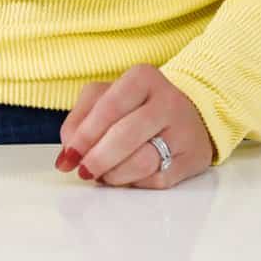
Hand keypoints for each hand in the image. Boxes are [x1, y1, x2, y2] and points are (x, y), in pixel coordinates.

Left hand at [55, 64, 214, 189]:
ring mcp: (184, 130)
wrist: (189, 116)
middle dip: (97, 159)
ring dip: (114, 175)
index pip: (108, 107)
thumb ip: (80, 118)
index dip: (85, 135)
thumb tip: (68, 153)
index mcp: (143, 78)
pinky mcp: (192, 158)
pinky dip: (135, 183)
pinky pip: (156, 180)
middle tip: (83, 171)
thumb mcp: (106, 97)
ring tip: (104, 173)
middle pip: (125, 136)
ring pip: (142, 162)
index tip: (69, 156)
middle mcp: (168, 100)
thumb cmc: (139, 107)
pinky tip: (128, 175)